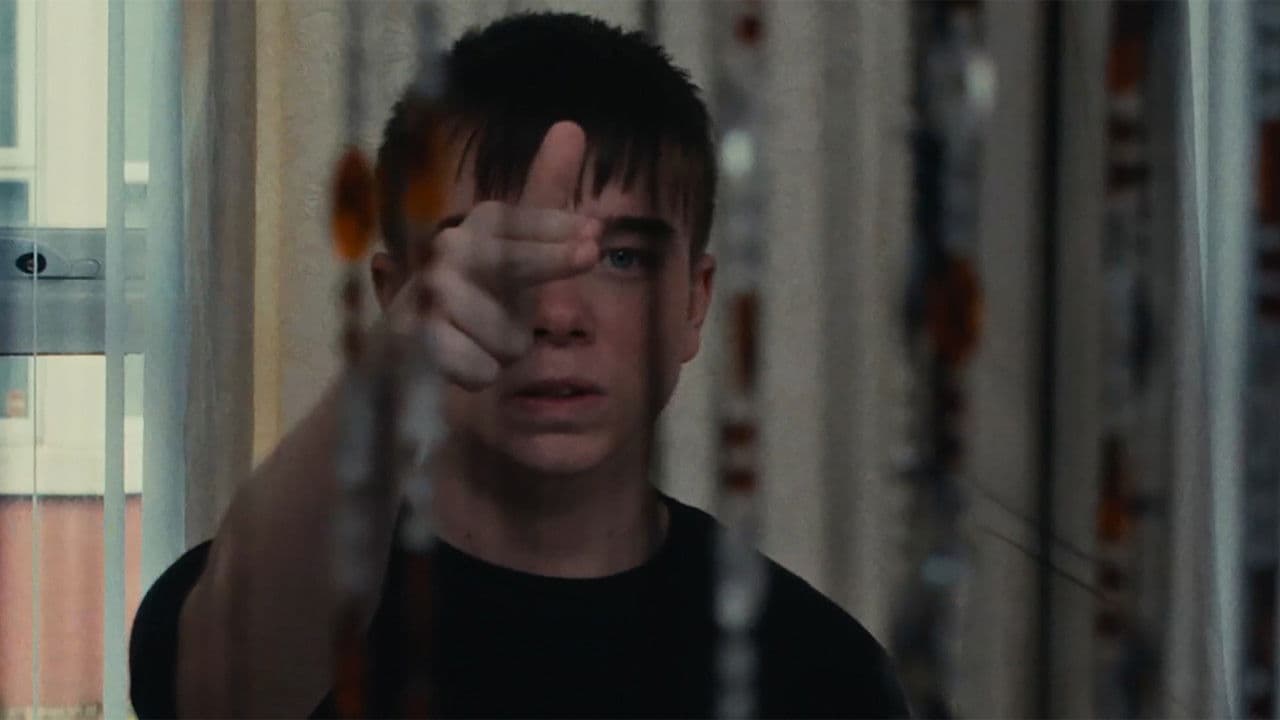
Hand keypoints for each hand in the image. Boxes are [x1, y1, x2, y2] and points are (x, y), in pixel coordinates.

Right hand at [389, 121, 600, 389]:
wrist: (400, 351)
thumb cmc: (475, 296)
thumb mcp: (515, 247)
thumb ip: (544, 195)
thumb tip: (571, 126)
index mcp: (481, 225)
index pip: (522, 223)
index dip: (558, 234)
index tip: (593, 237)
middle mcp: (450, 249)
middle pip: (511, 261)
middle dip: (551, 260)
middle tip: (589, 252)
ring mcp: (430, 294)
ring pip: (507, 337)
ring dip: (506, 348)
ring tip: (479, 338)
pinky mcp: (412, 340)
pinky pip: (479, 369)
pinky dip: (480, 374)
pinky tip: (460, 361)